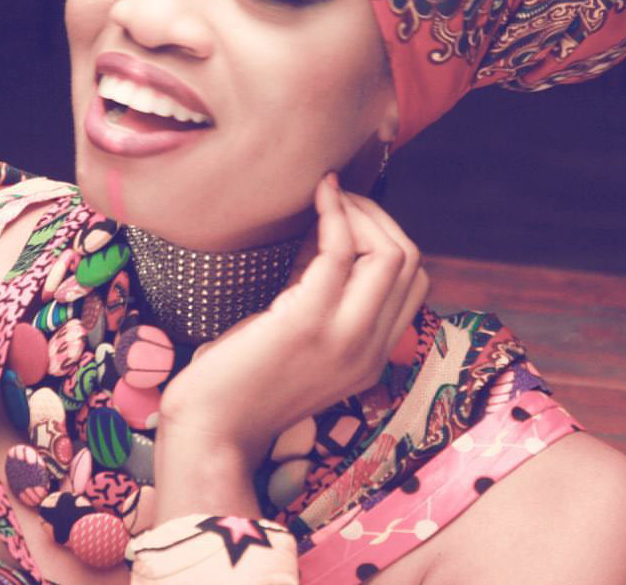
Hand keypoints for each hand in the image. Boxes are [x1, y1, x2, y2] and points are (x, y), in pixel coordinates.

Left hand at [157, 173, 428, 469]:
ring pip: (390, 253)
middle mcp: (371, 350)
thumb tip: (331, 240)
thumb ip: (327, 305)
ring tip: (330, 193)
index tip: (349, 218)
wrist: (211, 430)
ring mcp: (345, 338)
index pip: (414, 283)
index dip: (386, 239)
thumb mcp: (304, 344)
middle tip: (342, 198)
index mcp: (374, 356)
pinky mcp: (308, 322)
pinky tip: (321, 193)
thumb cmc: (244, 380)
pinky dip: (335, 212)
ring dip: (361, 211)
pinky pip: (341, 251)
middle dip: (379, 217)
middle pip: (410, 262)